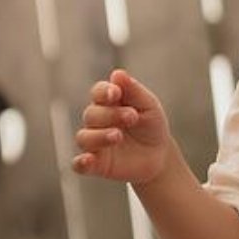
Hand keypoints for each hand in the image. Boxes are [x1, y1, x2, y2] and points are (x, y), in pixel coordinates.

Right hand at [73, 69, 170, 183]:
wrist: (159, 156)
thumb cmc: (151, 126)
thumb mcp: (149, 106)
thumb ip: (133, 90)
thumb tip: (117, 73)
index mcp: (108, 103)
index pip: (98, 93)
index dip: (104, 92)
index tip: (116, 94)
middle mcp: (97, 122)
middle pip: (92, 114)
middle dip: (110, 115)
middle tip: (132, 117)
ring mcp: (95, 143)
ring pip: (84, 137)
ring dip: (99, 136)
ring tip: (118, 136)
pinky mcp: (96, 164)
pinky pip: (79, 164)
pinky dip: (81, 162)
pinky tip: (88, 160)